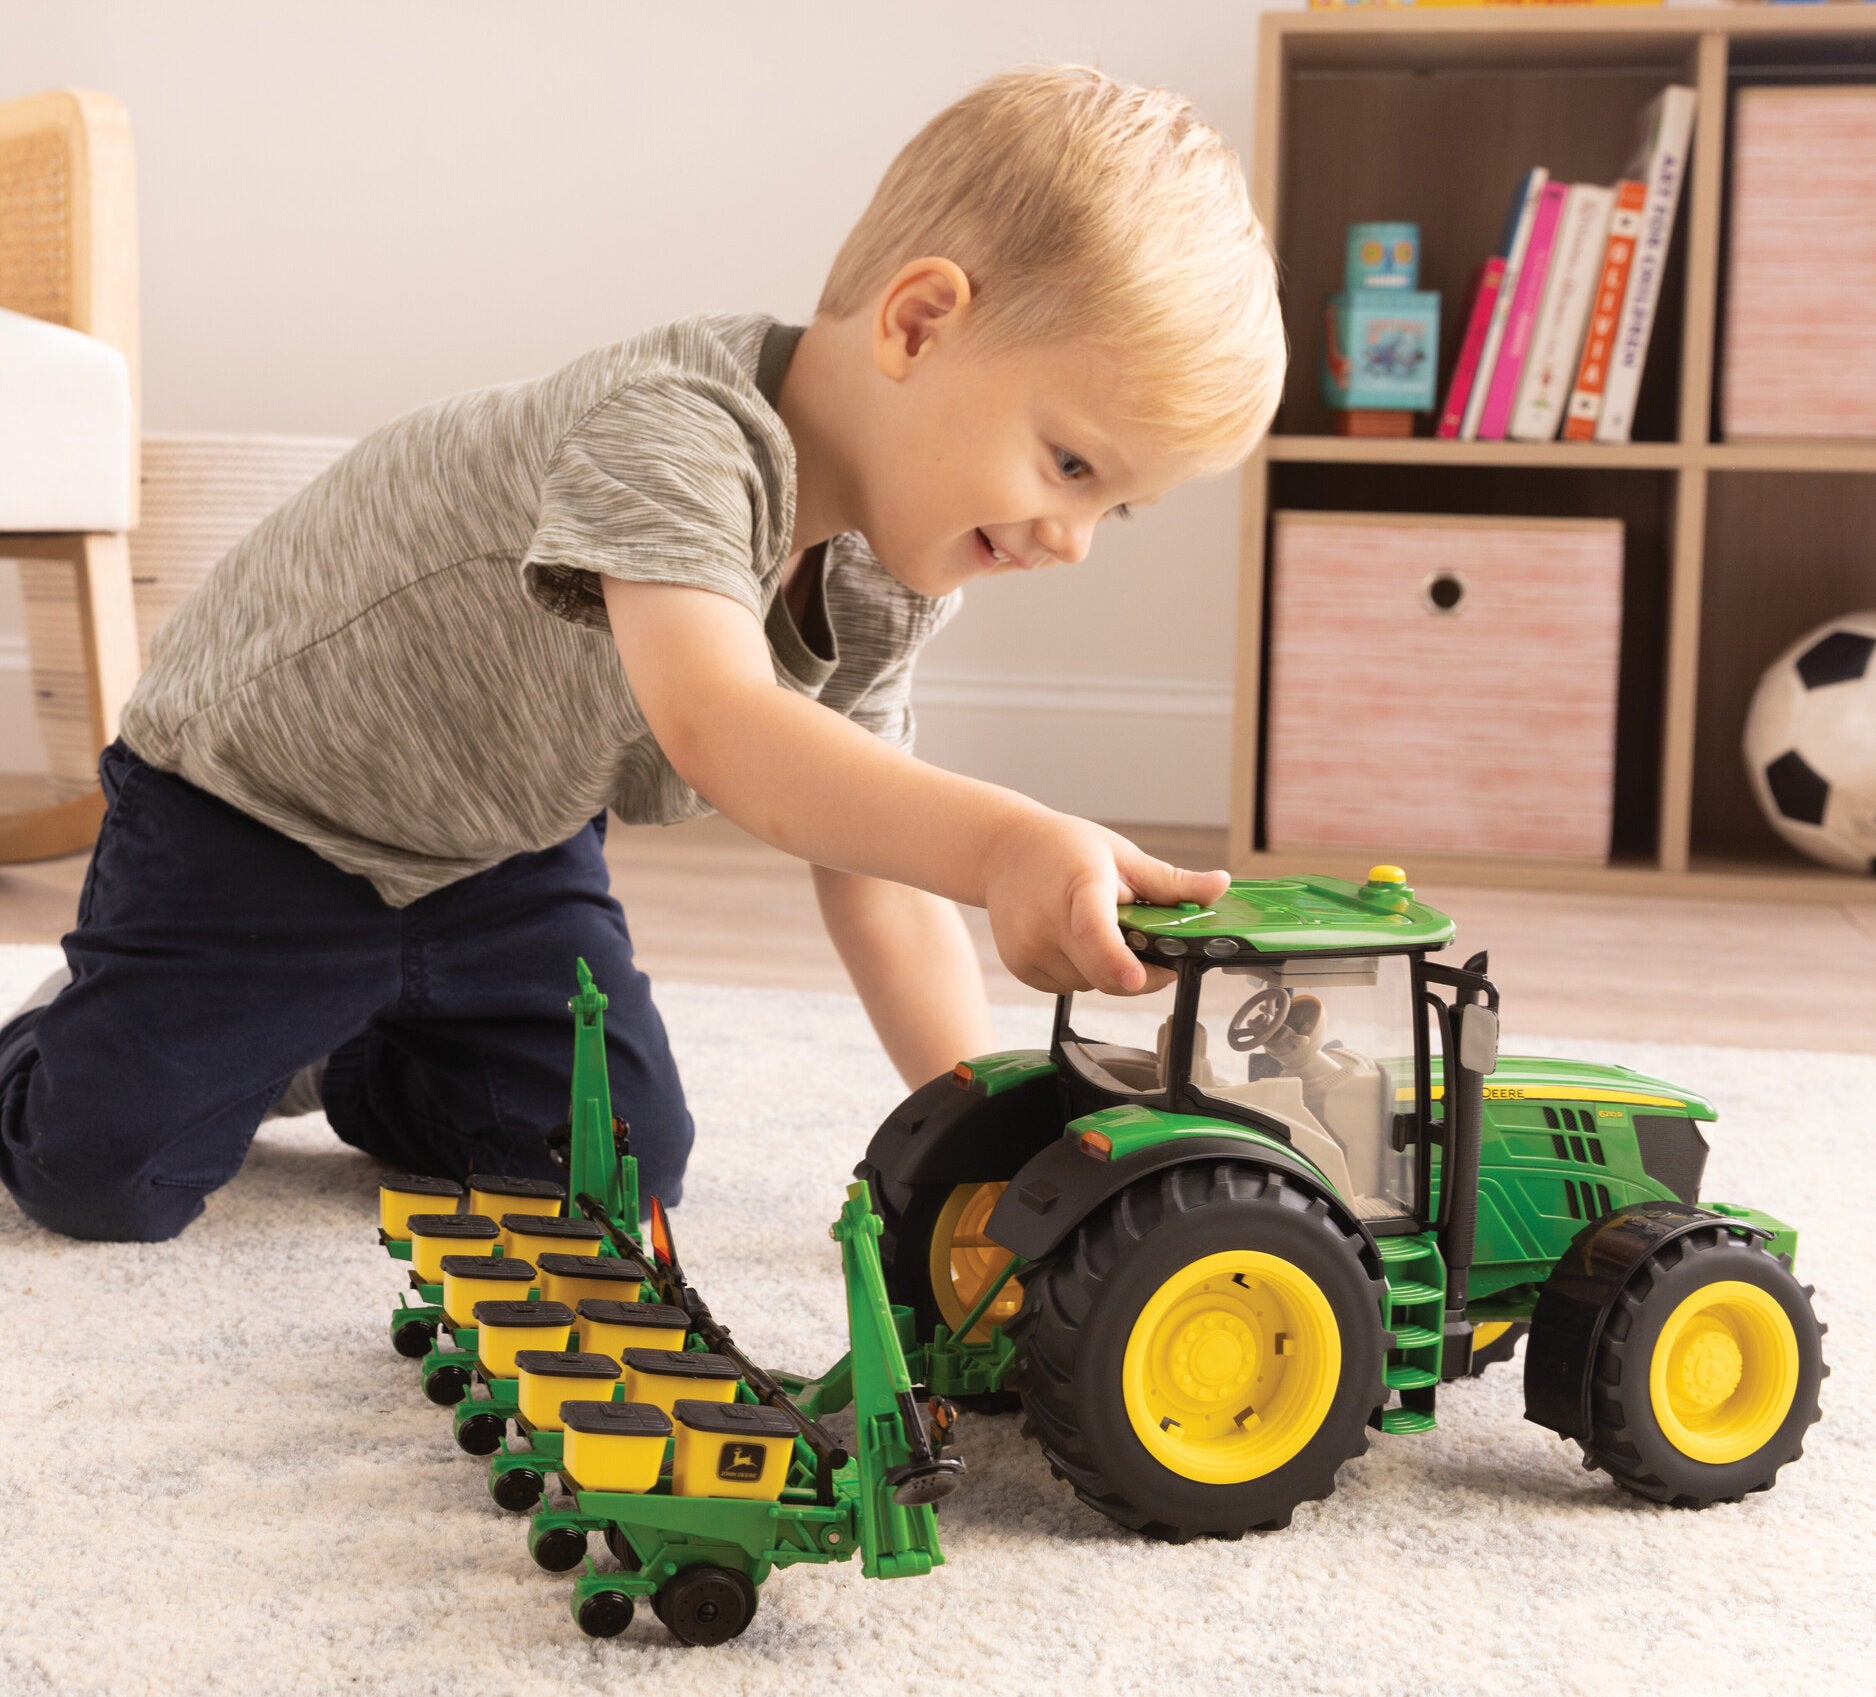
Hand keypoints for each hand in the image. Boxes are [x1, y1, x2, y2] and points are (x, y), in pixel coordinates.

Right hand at [980, 809, 1229, 995]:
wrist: (1003, 851)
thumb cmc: (1065, 849)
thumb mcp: (1122, 855)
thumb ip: (1172, 880)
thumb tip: (1221, 885)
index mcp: (1079, 884)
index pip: (1094, 928)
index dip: (1117, 958)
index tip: (1137, 977)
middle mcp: (1046, 920)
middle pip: (1102, 972)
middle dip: (1138, 972)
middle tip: (1153, 952)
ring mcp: (1028, 946)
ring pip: (1089, 984)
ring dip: (1107, 971)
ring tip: (1100, 931)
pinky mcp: (1019, 966)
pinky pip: (1067, 987)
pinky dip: (1082, 972)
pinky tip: (1075, 942)